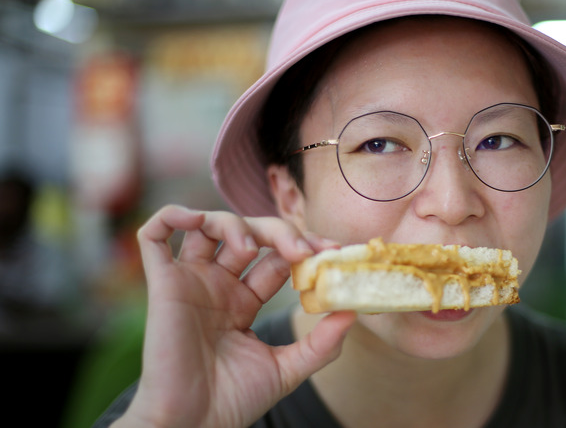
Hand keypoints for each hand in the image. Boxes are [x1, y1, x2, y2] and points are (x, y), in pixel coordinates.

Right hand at [115, 205, 354, 427]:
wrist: (193, 425)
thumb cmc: (234, 401)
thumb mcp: (288, 369)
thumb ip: (322, 343)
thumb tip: (353, 312)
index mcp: (244, 301)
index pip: (277, 257)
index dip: (303, 247)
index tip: (331, 251)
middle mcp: (218, 285)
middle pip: (249, 234)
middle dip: (279, 233)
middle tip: (302, 250)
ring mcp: (190, 282)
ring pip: (207, 226)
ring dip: (233, 222)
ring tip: (250, 249)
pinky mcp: (163, 284)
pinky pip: (155, 236)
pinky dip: (172, 216)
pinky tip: (196, 220)